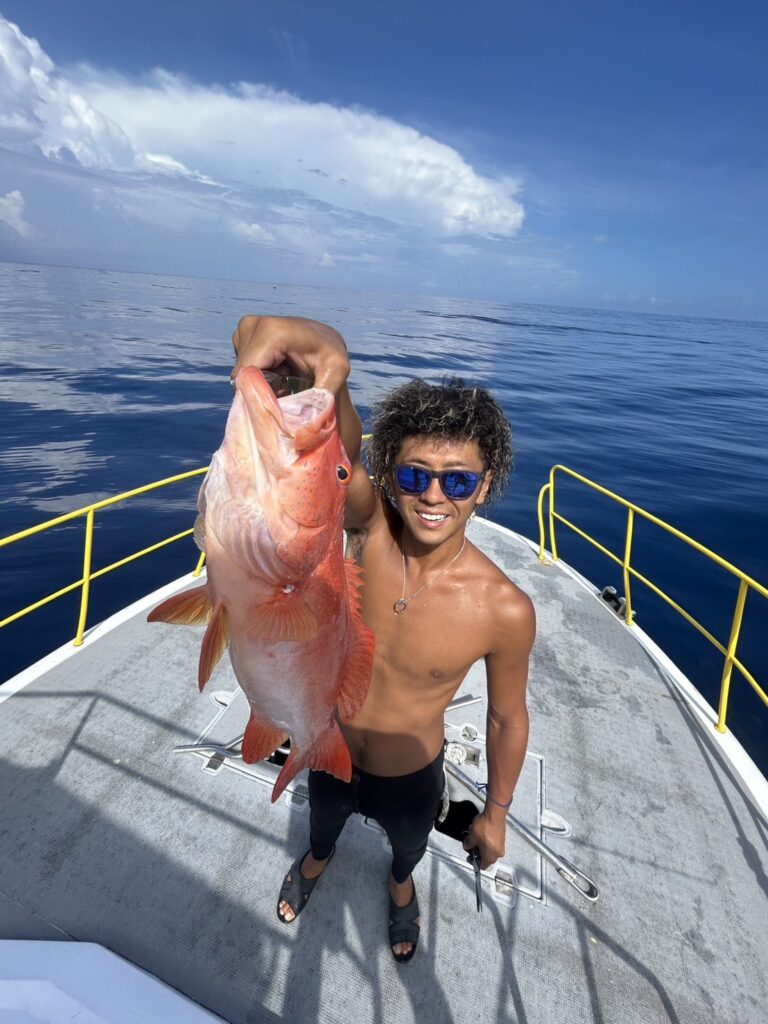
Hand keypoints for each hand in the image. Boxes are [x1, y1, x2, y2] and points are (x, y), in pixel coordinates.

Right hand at [231, 315, 349, 392]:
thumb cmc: (330, 357)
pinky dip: (257, 374)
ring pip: (241, 373)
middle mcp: (253, 324)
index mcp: (272, 331)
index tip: (283, 400)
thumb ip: (322, 395)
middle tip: (287, 388)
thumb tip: (306, 420)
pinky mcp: (242, 333)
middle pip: (242, 375)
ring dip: (260, 382)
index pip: (248, 375)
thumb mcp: (336, 372)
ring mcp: (245, 327)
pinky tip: (278, 370)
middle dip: (261, 389)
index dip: (261, 395)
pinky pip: (242, 366)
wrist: (323, 341)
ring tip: (286, 377)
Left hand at [462, 811, 505, 870]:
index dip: (474, 862)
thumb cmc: (485, 827)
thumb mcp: (472, 837)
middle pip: (486, 857)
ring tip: (474, 836)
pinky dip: (486, 840)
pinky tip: (480, 832)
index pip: (482, 866)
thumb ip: (468, 844)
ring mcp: (501, 845)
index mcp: (490, 857)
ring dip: (481, 844)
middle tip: (471, 845)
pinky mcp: (502, 837)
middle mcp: (498, 853)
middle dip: (477, 851)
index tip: (470, 856)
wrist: (495, 814)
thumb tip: (467, 845)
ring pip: (489, 849)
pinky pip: (493, 842)